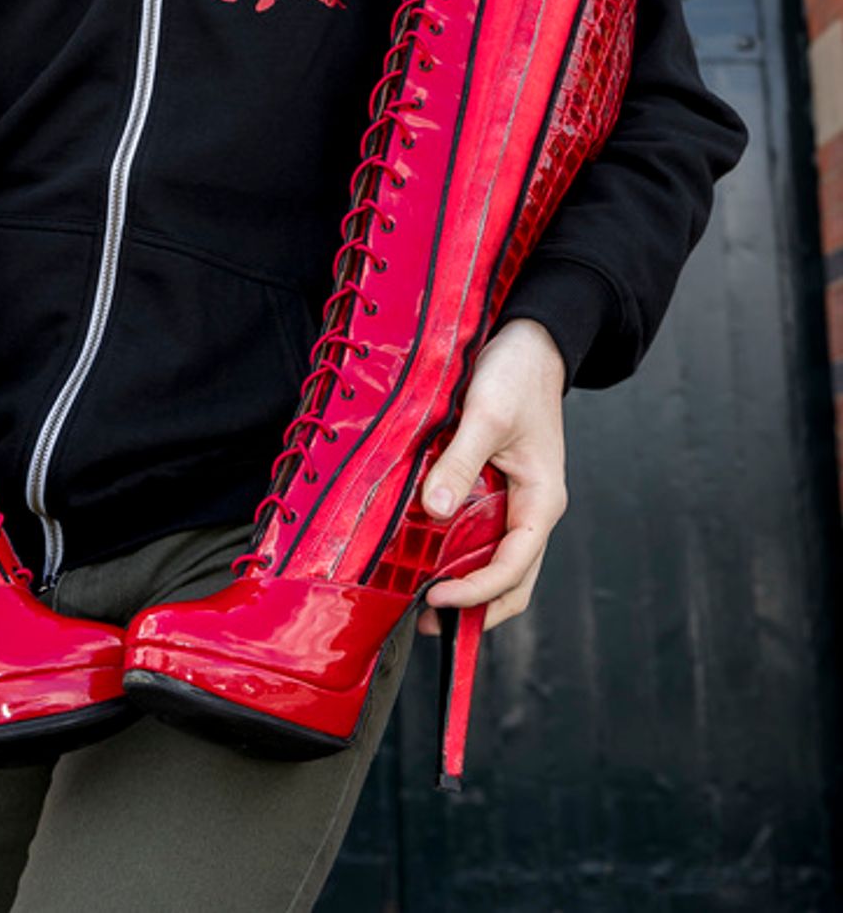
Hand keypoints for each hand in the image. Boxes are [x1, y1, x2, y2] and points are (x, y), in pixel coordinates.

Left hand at [417, 317, 567, 636]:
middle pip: (512, 580)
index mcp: (542, 500)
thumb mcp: (486, 415)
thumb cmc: (516, 374)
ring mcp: (519, 500)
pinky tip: (428, 555)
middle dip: (474, 608)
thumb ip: (460, 464)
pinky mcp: (501, 486)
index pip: (513, 567)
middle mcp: (534, 508)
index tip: (433, 597)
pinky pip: (483, 533)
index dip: (475, 592)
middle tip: (425, 621)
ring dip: (466, 585)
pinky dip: (460, 553)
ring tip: (421, 599)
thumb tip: (435, 513)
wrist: (531, 342)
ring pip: (497, 561)